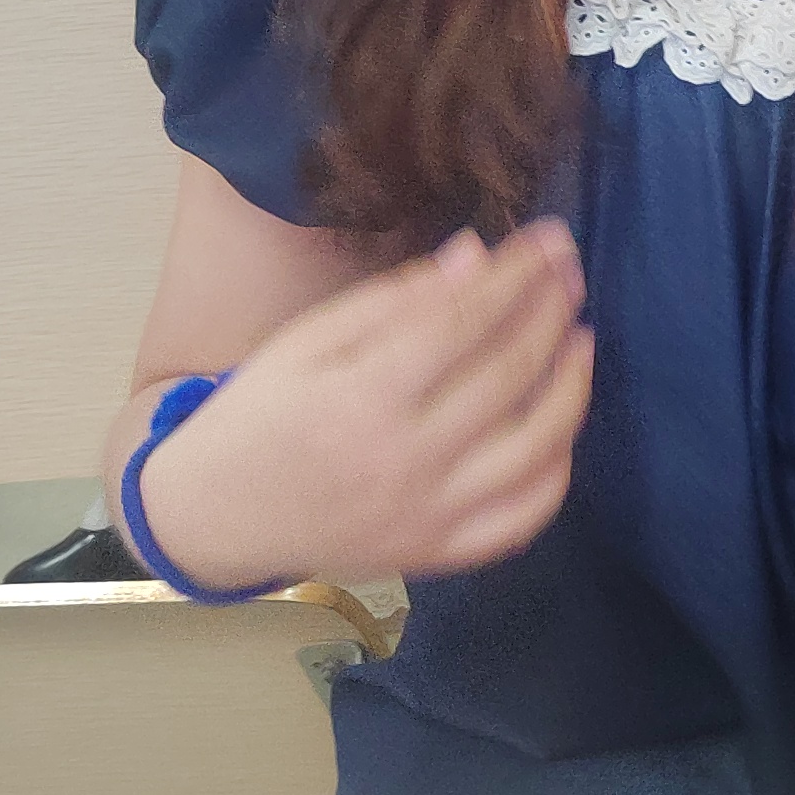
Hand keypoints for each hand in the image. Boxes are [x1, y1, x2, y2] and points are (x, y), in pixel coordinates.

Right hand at [134, 220, 593, 588]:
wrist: (214, 517)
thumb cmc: (258, 415)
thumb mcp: (306, 343)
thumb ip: (395, 301)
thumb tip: (475, 256)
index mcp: (361, 397)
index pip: (465, 322)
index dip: (518, 275)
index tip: (551, 240)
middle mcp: (404, 460)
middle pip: (508, 376)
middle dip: (550, 313)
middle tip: (571, 272)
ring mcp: (428, 515)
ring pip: (534, 449)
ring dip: (571, 387)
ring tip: (580, 338)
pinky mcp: (438, 554)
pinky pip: (522, 519)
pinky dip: (556, 471)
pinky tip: (561, 427)